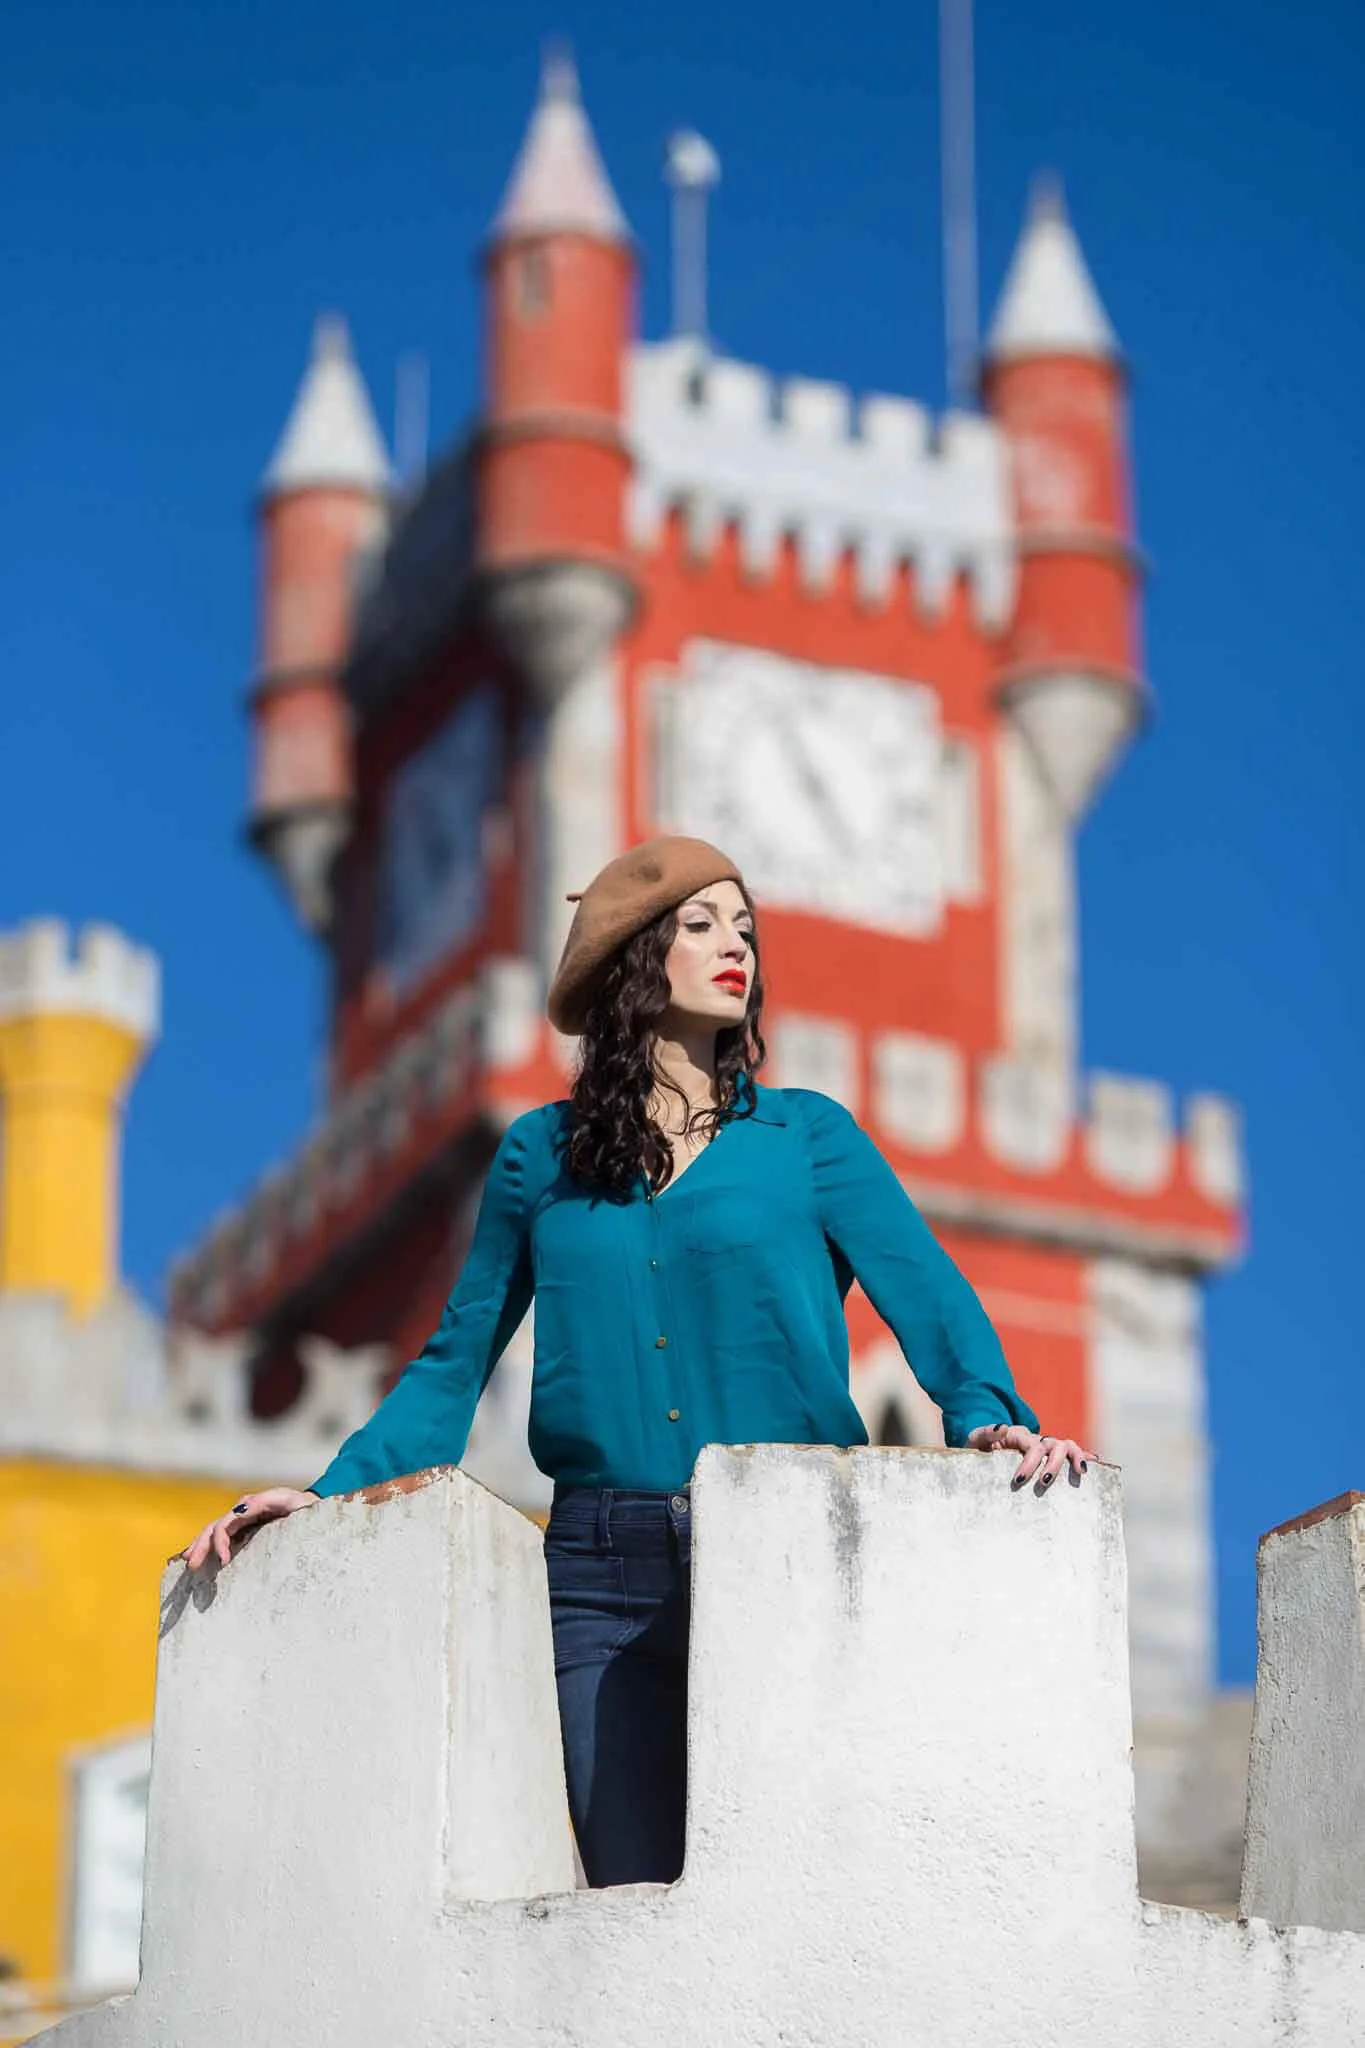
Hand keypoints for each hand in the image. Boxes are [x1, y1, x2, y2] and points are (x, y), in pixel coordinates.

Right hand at [174, 1488, 320, 1570]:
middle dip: (201, 1545)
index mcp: (253, 1504)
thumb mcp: (294, 1503)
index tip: (223, 1562)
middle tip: (192, 1565)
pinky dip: (207, 1547)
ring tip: (189, 1563)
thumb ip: (270, 1502)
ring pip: (213, 1532)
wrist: (312, 1510)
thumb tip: (241, 1509)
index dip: (220, 1540)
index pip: (227, 1521)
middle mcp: (243, 1511)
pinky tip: (198, 1560)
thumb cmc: (307, 1507)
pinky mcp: (244, 1530)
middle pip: (215, 1527)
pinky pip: (221, 1538)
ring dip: (200, 1546)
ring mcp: (242, 1520)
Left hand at [966, 1423, 1091, 1490]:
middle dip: (1052, 1464)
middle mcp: (1036, 1440)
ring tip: (1080, 1474)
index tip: (1019, 1481)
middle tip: (1043, 1484)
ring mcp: (1046, 1447)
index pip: (1031, 1445)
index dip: (1029, 1462)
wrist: (984, 1447)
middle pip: (1054, 1445)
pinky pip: (1072, 1454)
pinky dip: (1084, 1458)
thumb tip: (1002, 1427)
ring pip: (1067, 1447)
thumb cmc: (979, 1445)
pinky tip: (1094, 1468)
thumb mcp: (976, 1438)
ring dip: (1075, 1459)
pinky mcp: (1051, 1457)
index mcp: (1019, 1436)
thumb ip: (986, 1432)